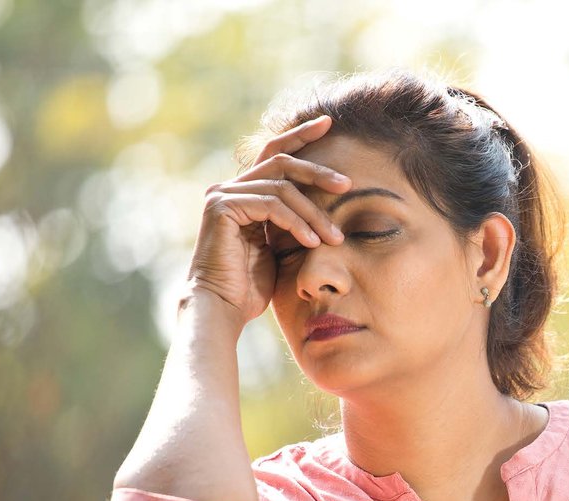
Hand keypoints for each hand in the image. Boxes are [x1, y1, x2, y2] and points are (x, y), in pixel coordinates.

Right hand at [186, 115, 350, 322]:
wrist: (223, 309)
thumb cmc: (252, 287)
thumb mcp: (280, 248)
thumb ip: (292, 221)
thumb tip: (323, 205)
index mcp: (245, 193)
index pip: (276, 156)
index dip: (301, 135)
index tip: (329, 123)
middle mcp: (230, 188)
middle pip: (282, 162)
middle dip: (317, 170)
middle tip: (347, 183)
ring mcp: (223, 195)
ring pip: (282, 187)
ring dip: (314, 213)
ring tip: (336, 237)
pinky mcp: (222, 207)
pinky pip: (272, 205)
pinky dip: (297, 223)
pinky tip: (313, 243)